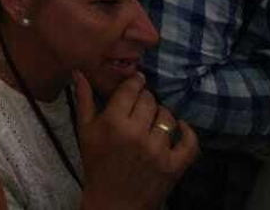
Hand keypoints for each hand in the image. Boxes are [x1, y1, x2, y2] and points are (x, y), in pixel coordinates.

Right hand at [75, 71, 198, 209]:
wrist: (113, 204)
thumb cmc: (97, 166)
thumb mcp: (85, 132)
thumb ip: (84, 101)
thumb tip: (79, 73)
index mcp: (113, 123)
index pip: (131, 90)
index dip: (135, 82)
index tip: (137, 79)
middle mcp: (137, 134)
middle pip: (150, 100)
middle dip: (145, 99)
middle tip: (141, 105)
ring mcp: (158, 151)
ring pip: (168, 117)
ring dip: (162, 115)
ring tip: (154, 120)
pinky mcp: (174, 166)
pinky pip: (190, 143)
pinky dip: (188, 132)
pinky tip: (181, 128)